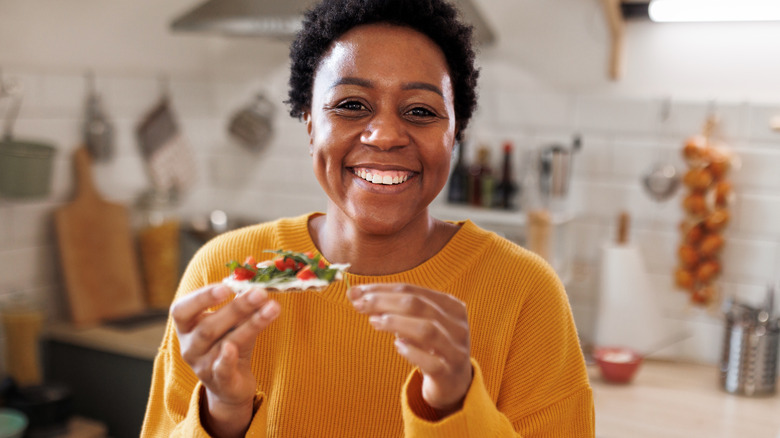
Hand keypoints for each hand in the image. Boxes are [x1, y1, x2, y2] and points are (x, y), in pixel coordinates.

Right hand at [171, 285, 280, 436]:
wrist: (231, 384)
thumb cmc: (230, 342)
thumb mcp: (234, 319)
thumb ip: (242, 296)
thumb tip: (259, 267)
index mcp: (187, 327)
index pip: (182, 310)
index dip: (201, 297)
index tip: (226, 286)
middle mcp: (190, 347)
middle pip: (208, 327)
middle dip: (236, 308)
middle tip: (260, 293)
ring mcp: (203, 366)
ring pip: (224, 344)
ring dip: (250, 325)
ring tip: (272, 308)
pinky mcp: (220, 382)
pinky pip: (222, 369)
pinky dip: (227, 359)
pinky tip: (233, 348)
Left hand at [347, 284, 471, 416]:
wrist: (454, 383)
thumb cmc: (430, 347)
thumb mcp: (415, 324)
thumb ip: (391, 308)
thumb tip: (354, 294)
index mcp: (451, 306)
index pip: (412, 290)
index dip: (382, 289)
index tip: (356, 292)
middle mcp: (457, 325)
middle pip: (418, 305)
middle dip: (384, 302)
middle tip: (359, 304)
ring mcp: (456, 350)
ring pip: (426, 330)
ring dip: (396, 323)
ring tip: (374, 322)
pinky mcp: (450, 374)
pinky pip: (431, 362)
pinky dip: (412, 352)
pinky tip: (397, 345)